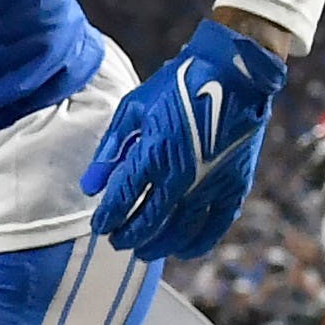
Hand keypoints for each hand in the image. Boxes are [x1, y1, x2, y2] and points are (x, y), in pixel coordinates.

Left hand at [82, 17, 286, 258]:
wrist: (232, 73)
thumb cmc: (178, 84)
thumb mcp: (134, 109)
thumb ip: (112, 150)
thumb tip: (90, 187)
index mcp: (153, 154)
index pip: (122, 199)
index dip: (108, 218)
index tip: (99, 227)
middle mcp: (182, 176)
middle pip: (149, 221)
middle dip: (130, 235)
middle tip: (116, 242)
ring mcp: (211, 184)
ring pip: (180, 230)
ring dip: (158, 245)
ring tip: (143, 251)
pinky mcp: (234, 186)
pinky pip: (214, 225)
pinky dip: (197, 242)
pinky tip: (182, 250)